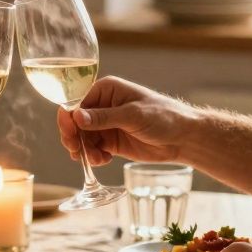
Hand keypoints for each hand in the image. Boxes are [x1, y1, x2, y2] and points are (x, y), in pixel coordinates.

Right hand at [57, 76, 199, 165]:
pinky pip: (93, 149)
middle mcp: (102, 106)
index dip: (68, 120)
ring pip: (82, 138)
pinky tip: (103, 161)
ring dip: (84, 150)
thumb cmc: (162, 117)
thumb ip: (104, 118)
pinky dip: (93, 157)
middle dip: (74, 138)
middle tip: (78, 153)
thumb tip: (76, 116)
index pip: (76, 102)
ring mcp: (106, 124)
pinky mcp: (111, 141)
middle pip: (75, 122)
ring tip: (96, 159)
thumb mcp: (132, 116)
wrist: (183, 137)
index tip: (70, 136)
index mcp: (105, 90)